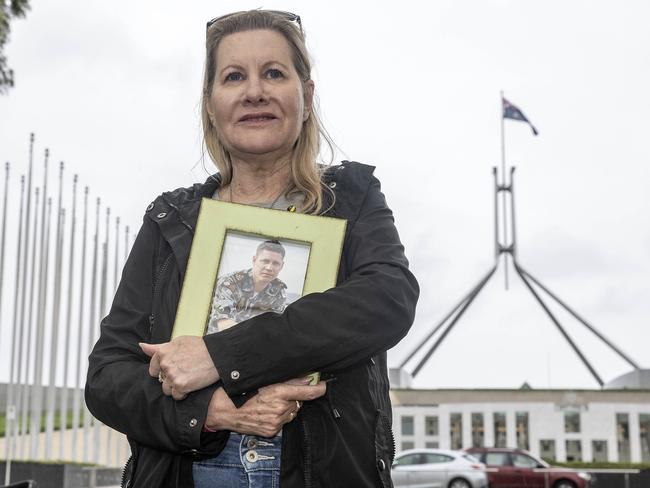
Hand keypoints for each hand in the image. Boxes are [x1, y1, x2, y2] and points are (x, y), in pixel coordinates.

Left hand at [140, 336, 219, 399]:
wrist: (217, 354)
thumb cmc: (200, 347)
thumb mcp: (178, 342)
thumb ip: (158, 347)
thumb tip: (142, 346)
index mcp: (162, 352)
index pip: (153, 369)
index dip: (164, 371)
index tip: (175, 369)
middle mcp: (165, 364)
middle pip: (161, 380)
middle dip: (172, 379)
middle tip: (186, 372)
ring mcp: (172, 375)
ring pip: (167, 390)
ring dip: (177, 387)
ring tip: (189, 378)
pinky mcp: (180, 386)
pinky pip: (177, 396)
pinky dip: (184, 393)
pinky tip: (193, 383)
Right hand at [205, 378, 325, 436]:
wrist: (224, 410)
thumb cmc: (242, 391)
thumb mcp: (265, 380)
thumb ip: (288, 380)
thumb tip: (306, 378)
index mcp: (279, 394)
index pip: (307, 393)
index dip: (318, 389)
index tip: (323, 385)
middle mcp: (280, 410)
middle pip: (298, 402)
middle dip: (294, 396)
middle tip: (282, 392)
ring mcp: (276, 423)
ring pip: (292, 413)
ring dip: (287, 407)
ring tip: (271, 402)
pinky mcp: (272, 432)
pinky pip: (283, 422)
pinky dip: (279, 416)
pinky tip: (267, 411)